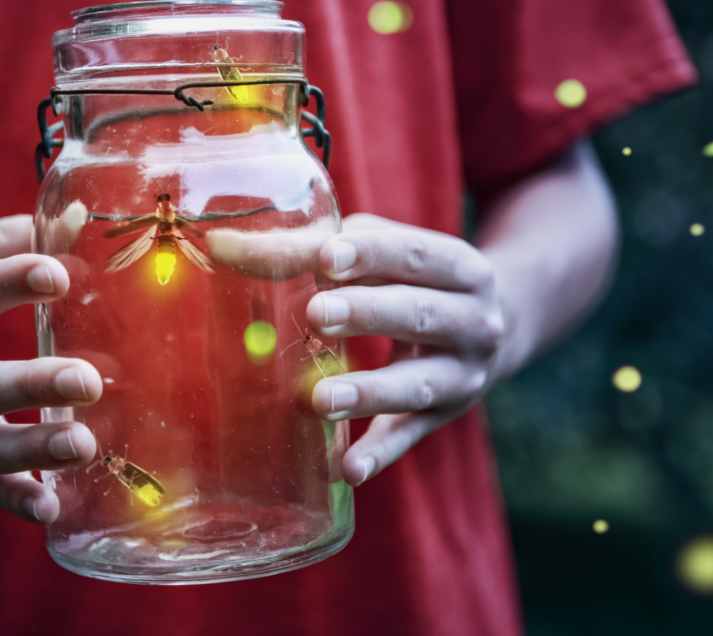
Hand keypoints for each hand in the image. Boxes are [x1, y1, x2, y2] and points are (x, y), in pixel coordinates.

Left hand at [306, 214, 504, 485]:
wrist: (490, 326)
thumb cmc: (410, 278)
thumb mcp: (380, 253)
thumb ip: (313, 247)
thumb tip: (222, 245)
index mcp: (459, 266)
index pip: (415, 254)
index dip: (372, 254)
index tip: (327, 257)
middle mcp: (474, 321)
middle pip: (420, 315)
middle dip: (368, 314)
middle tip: (316, 314)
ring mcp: (463, 375)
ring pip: (418, 384)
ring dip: (369, 393)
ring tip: (321, 399)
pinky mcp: (444, 417)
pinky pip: (409, 437)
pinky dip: (380, 454)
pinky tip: (348, 469)